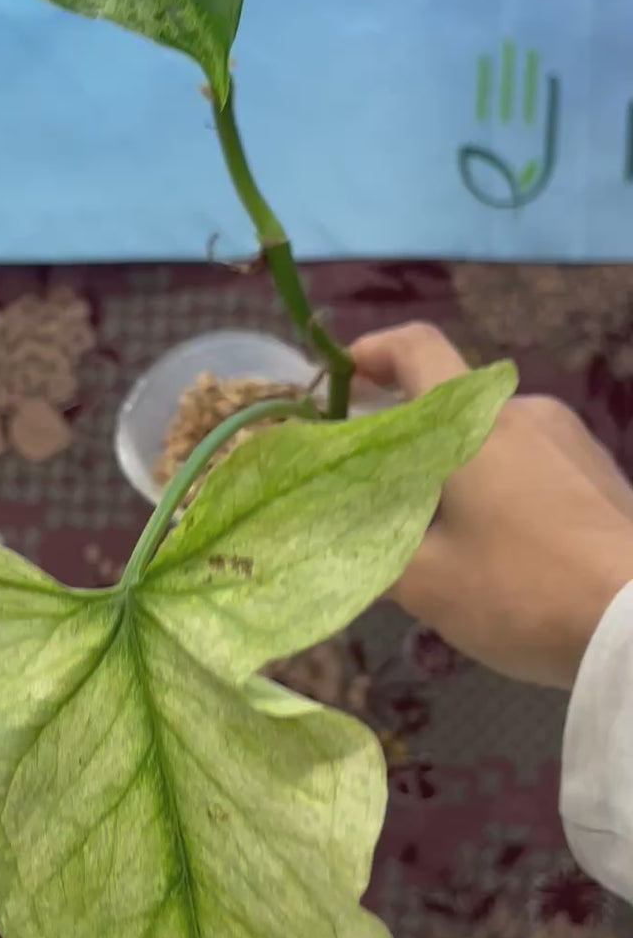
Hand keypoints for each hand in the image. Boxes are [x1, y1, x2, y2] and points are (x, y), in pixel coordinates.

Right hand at [350, 322, 632, 687]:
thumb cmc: (524, 590)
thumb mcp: (428, 585)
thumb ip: (371, 557)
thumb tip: (333, 548)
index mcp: (474, 423)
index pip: (418, 347)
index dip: (374, 352)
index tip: (347, 380)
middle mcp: (526, 413)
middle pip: (453, 406)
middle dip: (410, 441)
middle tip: (380, 494)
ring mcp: (573, 442)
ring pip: (495, 441)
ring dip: (459, 473)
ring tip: (442, 540)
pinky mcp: (603, 476)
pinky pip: (535, 467)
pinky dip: (503, 492)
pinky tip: (501, 554)